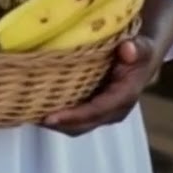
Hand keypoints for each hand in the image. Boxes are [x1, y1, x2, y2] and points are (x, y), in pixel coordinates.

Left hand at [43, 36, 161, 135]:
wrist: (141, 57)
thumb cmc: (138, 51)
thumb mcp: (142, 47)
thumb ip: (138, 49)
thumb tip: (128, 50)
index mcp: (124, 97)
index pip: (96, 110)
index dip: (74, 116)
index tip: (50, 117)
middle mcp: (113, 110)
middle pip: (83, 124)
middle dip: (59, 123)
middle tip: (32, 116)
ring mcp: (103, 112)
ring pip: (77, 125)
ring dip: (57, 123)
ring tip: (30, 114)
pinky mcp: (94, 109)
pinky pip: (75, 118)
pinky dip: (59, 117)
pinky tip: (39, 108)